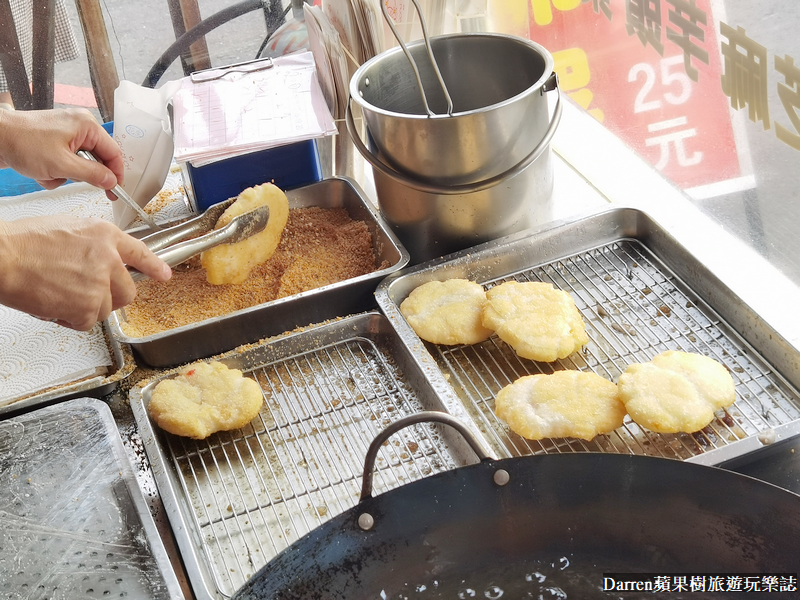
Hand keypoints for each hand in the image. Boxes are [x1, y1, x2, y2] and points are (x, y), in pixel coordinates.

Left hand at [0, 108, 122, 196]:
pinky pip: (67, 161)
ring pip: (80, 163)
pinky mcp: (56, 140)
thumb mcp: (63, 165)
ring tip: (49, 172)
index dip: (116, 175)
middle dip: (81, 174)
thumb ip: (92, 175)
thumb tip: (111, 181)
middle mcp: (79, 126)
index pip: (114, 153)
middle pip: (97, 158)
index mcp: (87, 125)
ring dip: (65, 174)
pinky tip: (42, 169)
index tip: (115, 191)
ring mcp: (67, 132)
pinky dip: (56, 171)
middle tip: (73, 181)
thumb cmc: (22, 143)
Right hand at [0, 216, 171, 330]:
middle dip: (109, 296)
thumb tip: (98, 260)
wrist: (2, 257)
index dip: (154, 266)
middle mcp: (108, 258)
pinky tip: (53, 304)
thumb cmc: (22, 243)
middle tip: (85, 294)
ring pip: (105, 308)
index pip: (139, 252)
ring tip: (58, 293)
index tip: (163, 274)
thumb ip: (92, 246)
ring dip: (84, 308)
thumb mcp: (67, 229)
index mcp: (104, 235)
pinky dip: (70, 319)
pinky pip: (87, 322)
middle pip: (127, 290)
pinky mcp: (88, 307)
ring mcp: (100, 284)